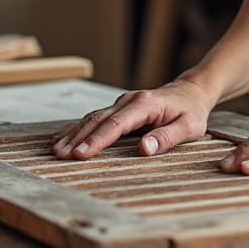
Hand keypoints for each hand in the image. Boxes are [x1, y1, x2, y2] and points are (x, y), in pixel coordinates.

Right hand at [51, 77, 215, 159]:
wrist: (191, 92)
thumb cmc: (191, 112)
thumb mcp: (188, 127)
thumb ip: (167, 137)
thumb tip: (143, 148)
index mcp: (145, 104)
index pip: (116, 124)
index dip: (97, 140)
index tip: (80, 154)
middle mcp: (129, 100)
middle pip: (98, 119)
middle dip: (78, 137)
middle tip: (60, 155)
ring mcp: (122, 102)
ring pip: (93, 117)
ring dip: (74, 133)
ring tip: (56, 150)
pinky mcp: (119, 108)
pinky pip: (96, 118)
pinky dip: (79, 129)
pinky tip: (66, 139)